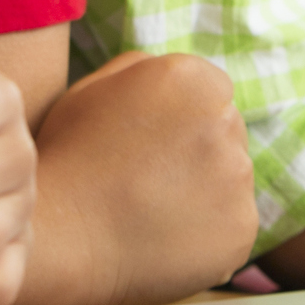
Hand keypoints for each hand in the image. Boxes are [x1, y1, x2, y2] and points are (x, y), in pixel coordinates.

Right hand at [33, 51, 258, 304]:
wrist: (62, 236)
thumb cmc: (70, 158)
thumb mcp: (94, 87)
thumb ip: (146, 68)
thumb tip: (181, 79)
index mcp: (191, 79)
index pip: (213, 90)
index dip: (182, 117)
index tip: (154, 142)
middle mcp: (224, 121)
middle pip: (228, 131)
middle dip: (199, 149)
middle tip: (151, 177)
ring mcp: (237, 177)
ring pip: (232, 176)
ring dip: (207, 188)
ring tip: (154, 207)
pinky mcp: (242, 227)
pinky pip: (235, 222)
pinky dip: (209, 230)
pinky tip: (167, 234)